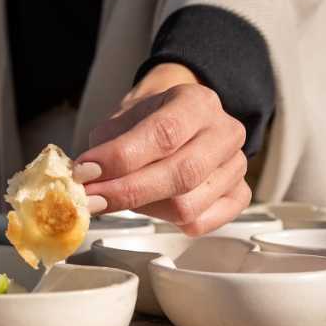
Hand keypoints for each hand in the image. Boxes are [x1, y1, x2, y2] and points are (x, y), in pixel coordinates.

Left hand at [74, 63, 250, 235]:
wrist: (176, 121)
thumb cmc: (147, 121)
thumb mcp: (121, 120)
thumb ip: (104, 146)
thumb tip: (87, 178)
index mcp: (197, 102)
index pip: (164, 133)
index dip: (121, 158)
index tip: (87, 172)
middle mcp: (225, 131)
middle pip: (181, 174)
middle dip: (128, 191)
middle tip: (92, 199)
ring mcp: (237, 165)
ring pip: (188, 206)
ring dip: (145, 208)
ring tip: (123, 195)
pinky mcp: (239, 195)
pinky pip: (200, 223)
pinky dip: (167, 221)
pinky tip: (152, 204)